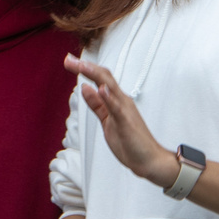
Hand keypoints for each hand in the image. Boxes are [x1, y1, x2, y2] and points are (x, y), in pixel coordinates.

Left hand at [66, 56, 173, 187]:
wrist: (148, 159)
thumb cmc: (130, 141)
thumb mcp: (107, 120)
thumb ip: (97, 104)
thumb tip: (85, 88)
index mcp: (116, 100)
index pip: (100, 78)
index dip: (85, 68)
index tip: (70, 61)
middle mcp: (121, 100)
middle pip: (104, 77)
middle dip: (85, 67)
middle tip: (69, 59)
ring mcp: (125, 110)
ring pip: (110, 87)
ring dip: (95, 75)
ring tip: (82, 65)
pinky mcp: (126, 123)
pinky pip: (117, 108)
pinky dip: (109, 97)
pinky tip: (102, 89)